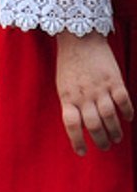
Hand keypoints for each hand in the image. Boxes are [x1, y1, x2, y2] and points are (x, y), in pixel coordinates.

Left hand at [56, 31, 134, 154]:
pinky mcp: (114, 80)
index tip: (82, 153)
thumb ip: (71, 103)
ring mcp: (100, 88)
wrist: (79, 38)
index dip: (76, 141)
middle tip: (105, 147)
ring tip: (117, 138)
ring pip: (110, 117)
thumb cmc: (69, 63)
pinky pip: (123, 101)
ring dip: (115, 131)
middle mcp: (84, 95)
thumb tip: (79, 124)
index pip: (71, 125)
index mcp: (67, 96)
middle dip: (100, 140)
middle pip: (93, 125)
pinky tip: (128, 118)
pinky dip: (127, 112)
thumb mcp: (63, 85)